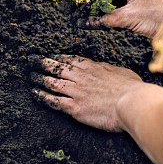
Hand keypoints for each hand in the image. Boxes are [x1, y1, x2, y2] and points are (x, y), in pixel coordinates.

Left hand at [31, 55, 145, 131]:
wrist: (131, 103)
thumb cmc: (131, 89)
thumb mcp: (121, 72)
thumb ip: (109, 70)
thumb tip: (104, 68)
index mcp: (93, 67)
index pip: (71, 60)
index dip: (59, 58)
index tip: (51, 57)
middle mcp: (81, 77)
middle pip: (57, 67)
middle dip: (43, 63)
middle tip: (32, 60)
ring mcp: (76, 91)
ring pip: (52, 82)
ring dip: (39, 78)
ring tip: (31, 75)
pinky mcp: (74, 107)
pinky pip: (53, 100)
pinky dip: (42, 96)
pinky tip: (35, 93)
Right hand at [79, 0, 162, 37]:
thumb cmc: (160, 15)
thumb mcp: (128, 18)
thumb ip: (104, 20)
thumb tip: (83, 23)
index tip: (76, 1)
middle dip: (94, 3)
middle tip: (78, 14)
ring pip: (113, 2)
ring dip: (103, 11)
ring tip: (87, 20)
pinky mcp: (140, 5)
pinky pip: (121, 8)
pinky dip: (112, 16)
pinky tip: (102, 24)